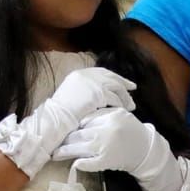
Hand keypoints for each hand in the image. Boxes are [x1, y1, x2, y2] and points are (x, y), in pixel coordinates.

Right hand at [0, 66, 137, 177]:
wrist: (56, 118)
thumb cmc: (61, 113)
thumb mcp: (71, 96)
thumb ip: (84, 91)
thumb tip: (97, 94)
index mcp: (79, 74)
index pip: (101, 72)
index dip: (113, 77)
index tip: (122, 82)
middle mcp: (86, 75)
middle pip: (111, 76)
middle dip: (123, 83)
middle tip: (133, 89)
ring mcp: (92, 83)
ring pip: (116, 87)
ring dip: (125, 96)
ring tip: (131, 105)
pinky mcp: (98, 93)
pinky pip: (114, 97)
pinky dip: (120, 104)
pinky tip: (123, 109)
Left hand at [53, 107, 167, 173]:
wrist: (145, 149)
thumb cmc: (130, 129)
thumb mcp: (118, 114)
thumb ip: (100, 113)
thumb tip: (79, 118)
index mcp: (109, 117)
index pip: (84, 120)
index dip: (72, 126)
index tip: (63, 129)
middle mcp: (105, 131)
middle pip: (78, 134)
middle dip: (64, 139)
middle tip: (54, 142)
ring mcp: (104, 147)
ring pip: (78, 149)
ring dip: (64, 152)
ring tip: (55, 154)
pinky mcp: (106, 161)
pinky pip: (89, 163)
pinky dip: (80, 164)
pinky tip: (73, 164)